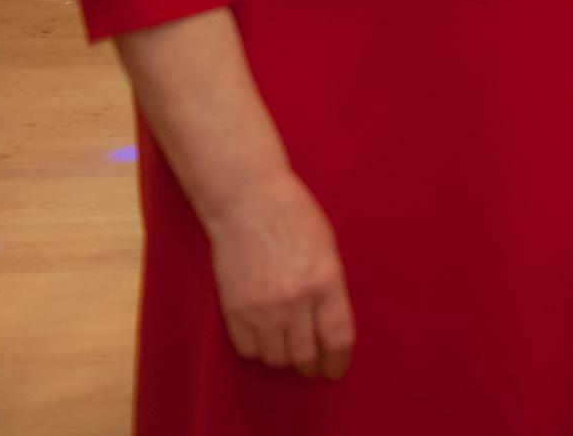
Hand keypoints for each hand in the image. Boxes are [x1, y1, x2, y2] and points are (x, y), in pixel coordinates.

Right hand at [207, 177, 354, 378]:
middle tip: (315, 367)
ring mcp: (261, 308)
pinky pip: (247, 349)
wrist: (248, 204)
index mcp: (325, 282)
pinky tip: (266, 343)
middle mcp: (294, 301)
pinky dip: (259, 351)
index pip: (337, 338)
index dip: (339, 360)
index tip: (338, 368)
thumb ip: (330, 288)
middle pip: (305, 355)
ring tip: (291, 354)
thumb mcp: (328, 250)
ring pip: (276, 357)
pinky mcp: (234, 310)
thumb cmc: (295, 218)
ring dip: (286, 361)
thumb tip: (330, 324)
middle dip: (313, 366)